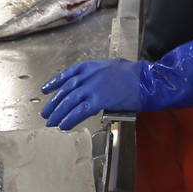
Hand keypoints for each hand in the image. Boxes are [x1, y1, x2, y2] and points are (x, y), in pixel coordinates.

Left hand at [39, 35, 192, 129]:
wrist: (147, 80)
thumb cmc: (135, 75)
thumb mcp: (113, 67)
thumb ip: (99, 75)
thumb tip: (92, 85)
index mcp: (91, 66)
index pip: (68, 74)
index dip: (55, 82)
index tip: (46, 90)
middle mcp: (89, 75)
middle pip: (66, 90)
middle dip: (54, 102)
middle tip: (45, 112)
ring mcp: (92, 87)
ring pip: (69, 102)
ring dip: (58, 113)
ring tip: (50, 121)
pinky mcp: (98, 100)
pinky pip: (79, 111)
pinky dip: (69, 119)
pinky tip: (62, 125)